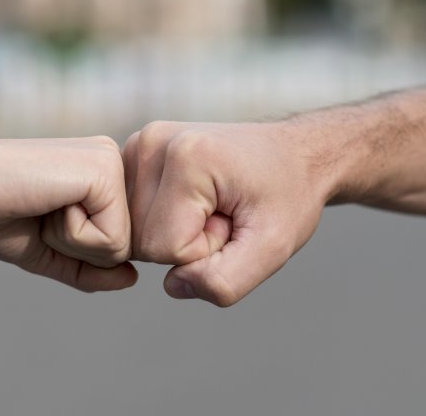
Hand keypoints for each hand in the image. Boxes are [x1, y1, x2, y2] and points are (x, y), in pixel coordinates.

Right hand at [0, 135, 134, 291]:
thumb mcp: (48, 251)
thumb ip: (90, 269)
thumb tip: (132, 278)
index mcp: (101, 176)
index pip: (116, 245)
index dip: (74, 251)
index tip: (39, 216)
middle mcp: (113, 162)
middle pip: (124, 248)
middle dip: (75, 249)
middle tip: (39, 212)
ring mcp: (112, 163)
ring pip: (121, 248)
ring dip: (71, 242)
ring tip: (42, 205)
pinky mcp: (105, 172)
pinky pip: (111, 240)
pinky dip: (71, 236)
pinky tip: (47, 202)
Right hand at [123, 121, 336, 305]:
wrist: (295, 154)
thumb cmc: (288, 194)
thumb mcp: (273, 247)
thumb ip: (223, 280)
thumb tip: (172, 284)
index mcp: (186, 156)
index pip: (162, 248)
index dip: (203, 251)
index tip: (233, 221)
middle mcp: (152, 142)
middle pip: (141, 240)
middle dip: (186, 242)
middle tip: (225, 214)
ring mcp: (138, 144)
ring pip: (132, 230)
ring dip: (173, 232)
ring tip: (213, 206)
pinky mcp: (133, 153)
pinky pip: (130, 216)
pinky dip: (159, 220)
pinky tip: (192, 200)